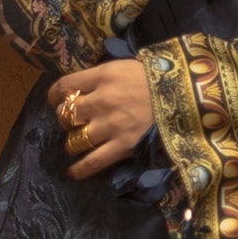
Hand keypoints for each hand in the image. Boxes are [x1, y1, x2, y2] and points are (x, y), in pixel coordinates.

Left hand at [49, 59, 155, 178]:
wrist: (183, 93)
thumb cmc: (153, 77)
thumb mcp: (122, 67)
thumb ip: (99, 77)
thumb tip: (80, 87)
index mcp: (102, 76)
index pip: (65, 86)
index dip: (54, 95)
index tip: (54, 99)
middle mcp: (102, 100)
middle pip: (67, 113)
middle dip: (65, 118)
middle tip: (71, 120)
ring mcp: (111, 125)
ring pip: (76, 138)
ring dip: (72, 141)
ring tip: (76, 141)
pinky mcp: (123, 145)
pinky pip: (94, 161)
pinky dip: (80, 168)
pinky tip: (73, 172)